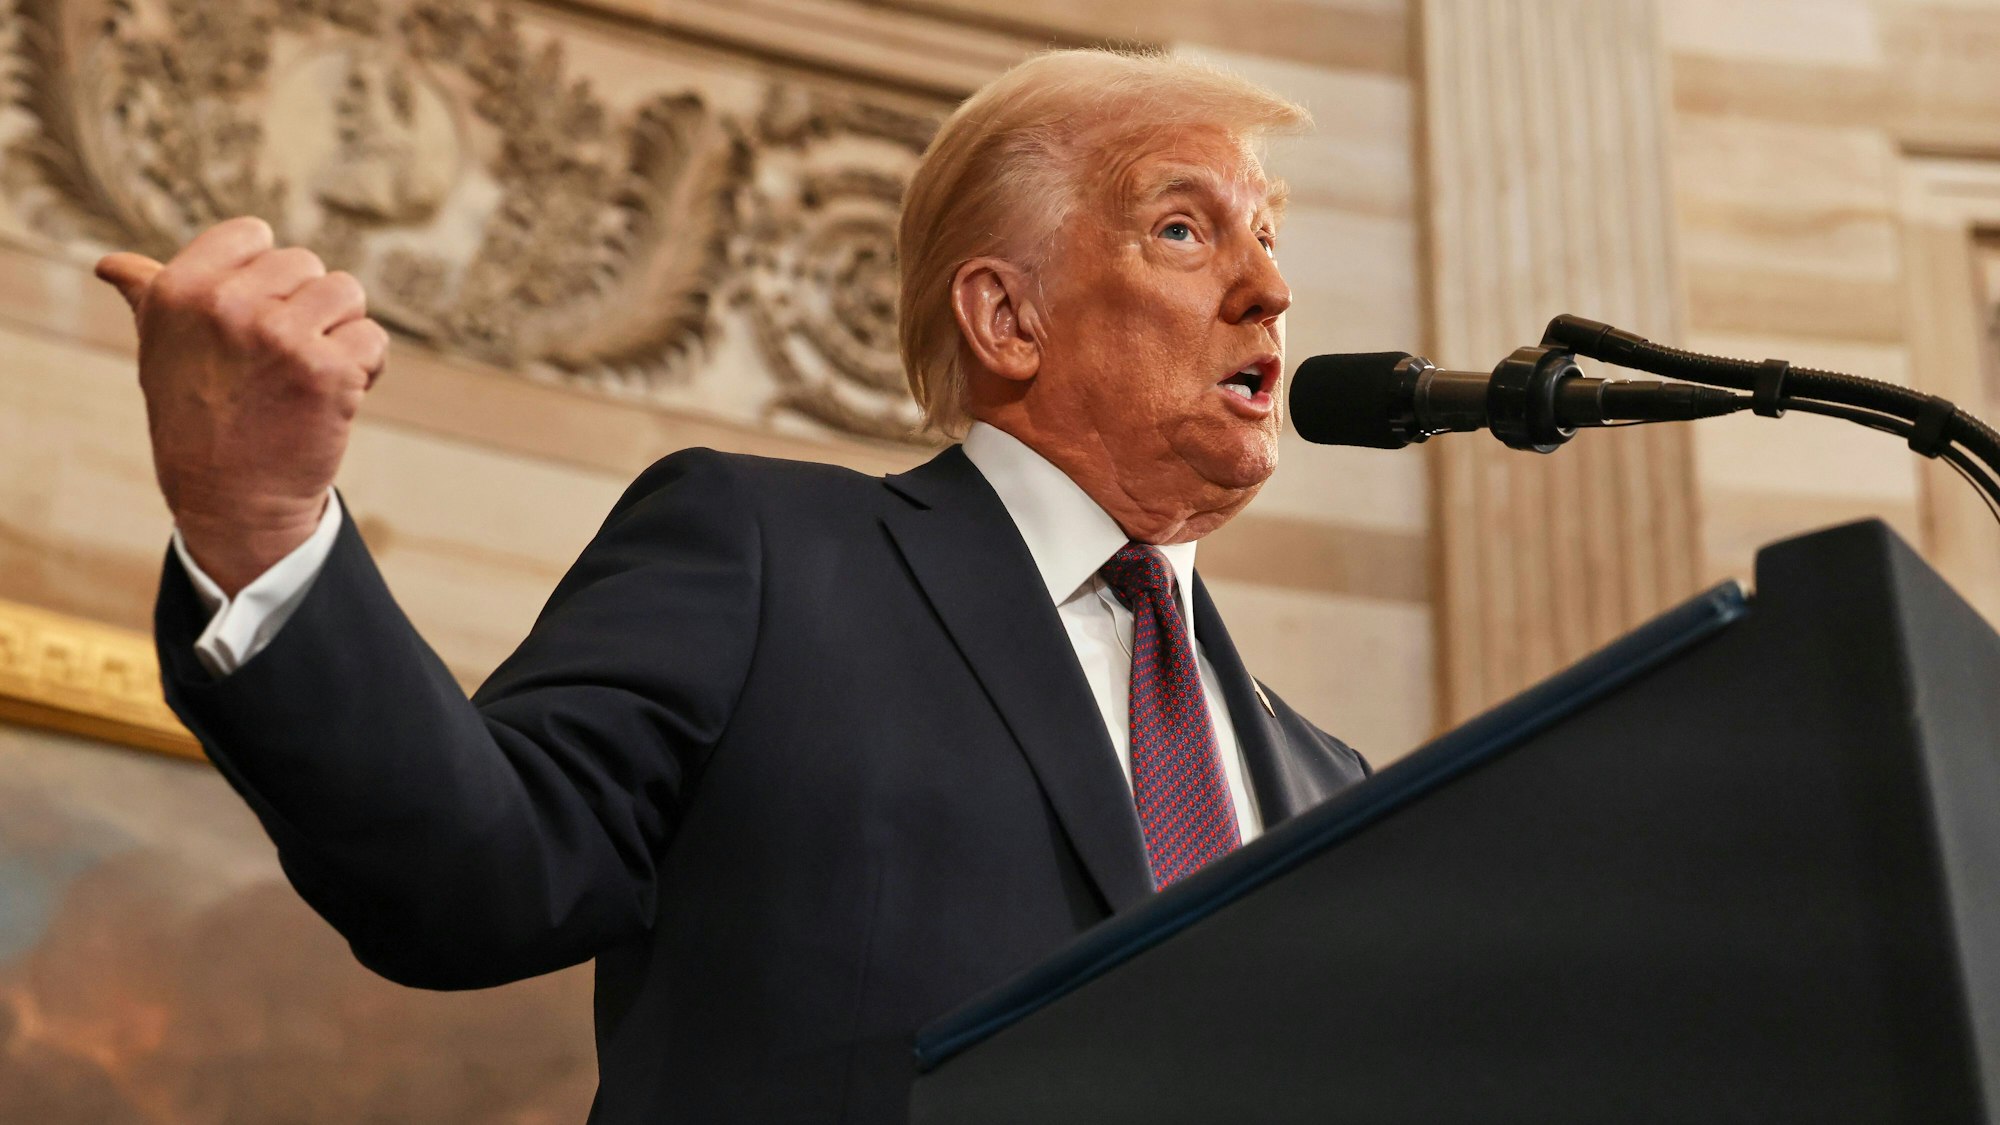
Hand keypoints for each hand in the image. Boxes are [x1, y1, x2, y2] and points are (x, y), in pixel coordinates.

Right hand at [96, 217, 387, 595]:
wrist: (231, 501)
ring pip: (347, 293)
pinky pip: (372, 338)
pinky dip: (366, 368)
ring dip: (341, 333)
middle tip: (279, 363)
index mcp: (179, 289)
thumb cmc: (196, 417)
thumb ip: (149, 297)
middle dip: (307, 309)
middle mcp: (226, 305)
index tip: (251, 323)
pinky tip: (333, 399)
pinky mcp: (328, 371)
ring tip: (306, 375)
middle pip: (307, 265)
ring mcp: (279, 336)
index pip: (253, 234)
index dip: (267, 279)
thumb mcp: (160, 350)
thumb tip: (112, 265)